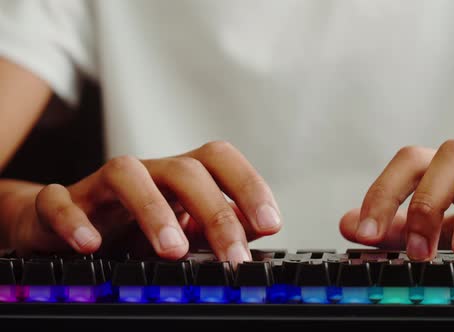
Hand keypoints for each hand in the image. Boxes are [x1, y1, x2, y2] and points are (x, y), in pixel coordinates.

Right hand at [8, 141, 281, 262]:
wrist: (66, 225)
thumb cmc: (133, 226)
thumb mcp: (183, 228)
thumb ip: (218, 225)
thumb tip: (259, 229)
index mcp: (179, 176)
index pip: (220, 161)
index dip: (248, 185)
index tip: (271, 224)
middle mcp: (147, 173)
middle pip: (184, 169)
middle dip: (214, 211)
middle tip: (233, 256)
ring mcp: (102, 186)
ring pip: (126, 174)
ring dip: (152, 210)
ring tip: (172, 251)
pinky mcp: (60, 203)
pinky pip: (59, 201)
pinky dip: (72, 220)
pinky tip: (90, 245)